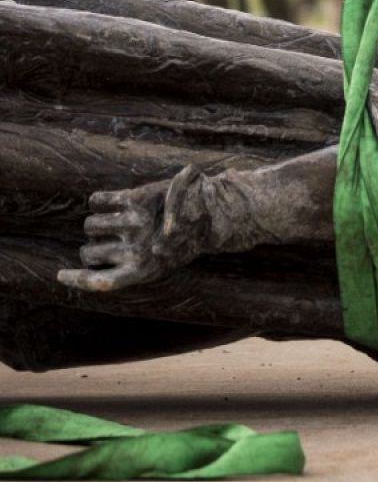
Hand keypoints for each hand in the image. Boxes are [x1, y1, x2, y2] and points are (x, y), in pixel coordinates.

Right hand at [57, 174, 198, 292]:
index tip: (60, 274)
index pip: (100, 282)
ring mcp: (135, 224)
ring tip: (118, 220)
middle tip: (111, 239)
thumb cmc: (180, 241)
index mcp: (142, 272)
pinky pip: (98, 200)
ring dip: (97, 222)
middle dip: (93, 245)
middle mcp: (135, 250)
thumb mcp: (157, 264)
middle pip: (88, 251)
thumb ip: (124, 270)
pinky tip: (110, 201)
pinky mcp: (136, 199)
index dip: (77, 280)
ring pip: (91, 225)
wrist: (212, 214)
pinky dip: (98, 200)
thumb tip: (80, 271)